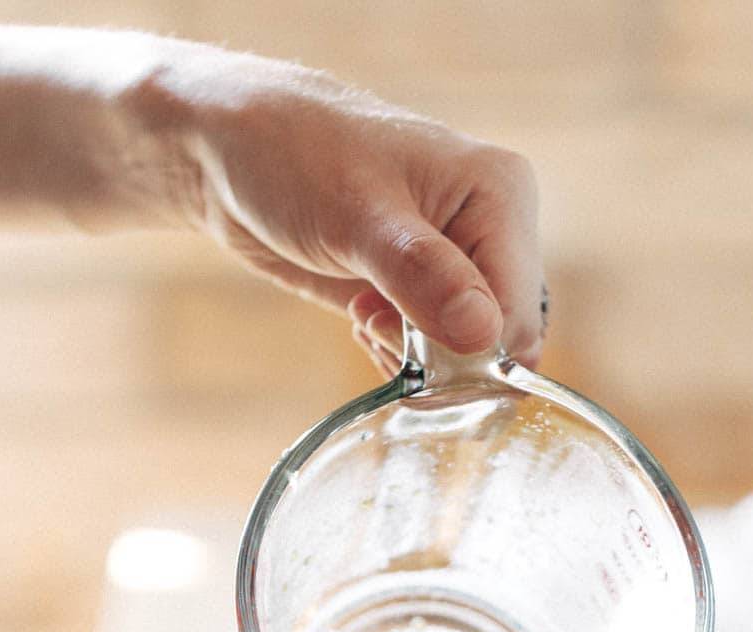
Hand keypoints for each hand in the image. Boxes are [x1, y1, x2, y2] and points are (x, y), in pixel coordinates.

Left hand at [131, 48, 544, 374]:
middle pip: (500, 342)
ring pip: (468, 354)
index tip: (408, 349)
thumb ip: (422, 276)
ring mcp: (460, 262)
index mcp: (500, 196)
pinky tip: (362, 318)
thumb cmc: (295, 157)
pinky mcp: (425, 288)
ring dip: (415, 358)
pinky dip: (400, 354)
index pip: (517, 316)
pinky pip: (436, 353)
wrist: (234, 152)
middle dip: (440, 359)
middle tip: (375, 323)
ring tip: (364, 313)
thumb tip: (484, 335)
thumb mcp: (358, 216)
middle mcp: (493, 231)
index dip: (470, 355)